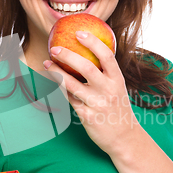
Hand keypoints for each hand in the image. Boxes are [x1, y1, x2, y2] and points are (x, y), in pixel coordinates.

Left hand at [44, 31, 135, 156]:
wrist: (125, 138)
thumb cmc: (118, 109)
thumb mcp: (118, 89)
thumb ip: (105, 74)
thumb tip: (86, 53)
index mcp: (117, 80)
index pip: (107, 56)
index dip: (93, 42)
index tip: (79, 33)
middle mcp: (108, 91)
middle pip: (87, 68)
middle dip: (68, 56)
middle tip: (55, 48)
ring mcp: (97, 104)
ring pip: (72, 84)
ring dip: (57, 73)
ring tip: (47, 63)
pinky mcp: (87, 116)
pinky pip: (70, 99)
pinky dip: (61, 90)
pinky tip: (53, 82)